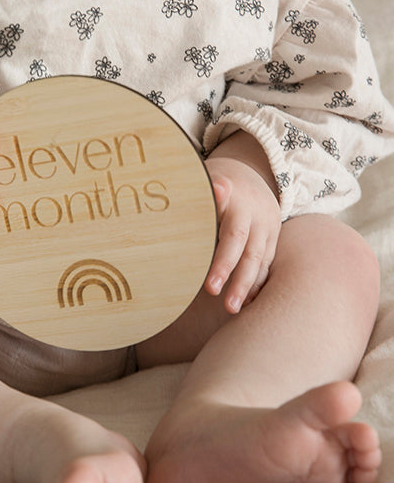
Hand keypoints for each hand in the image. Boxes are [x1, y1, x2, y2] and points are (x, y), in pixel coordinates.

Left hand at [204, 156, 280, 313]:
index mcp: (238, 201)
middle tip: (214, 297)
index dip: (222, 260)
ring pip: (259, 260)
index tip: (210, 285)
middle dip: (233, 277)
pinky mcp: (272, 238)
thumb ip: (210, 192)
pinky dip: (257, 283)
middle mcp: (257, 216)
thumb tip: (218, 188)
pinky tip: (248, 302)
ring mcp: (267, 228)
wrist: (250, 174)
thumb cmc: (216, 182)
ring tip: (231, 309)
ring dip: (246, 286)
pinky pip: (266, 263)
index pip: (232, 235)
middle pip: (247, 251)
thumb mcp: (209, 180)